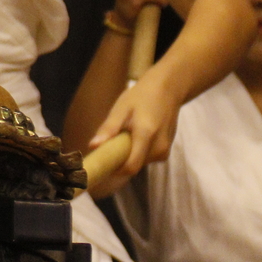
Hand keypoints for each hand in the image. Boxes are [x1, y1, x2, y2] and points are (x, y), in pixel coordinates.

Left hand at [85, 66, 181, 196]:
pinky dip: (136, 152)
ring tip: (122, 136)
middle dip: (118, 161)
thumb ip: (109, 128)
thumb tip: (93, 147)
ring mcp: (165, 150)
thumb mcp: (121, 108)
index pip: (131, 166)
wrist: (168, 90)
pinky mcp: (166, 151)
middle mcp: (159, 147)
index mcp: (146, 135)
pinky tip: (133, 136)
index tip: (99, 168)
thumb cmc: (140, 96)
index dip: (113, 171)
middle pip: (133, 165)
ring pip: (139, 162)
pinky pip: (146, 158)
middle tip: (106, 146)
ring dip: (127, 155)